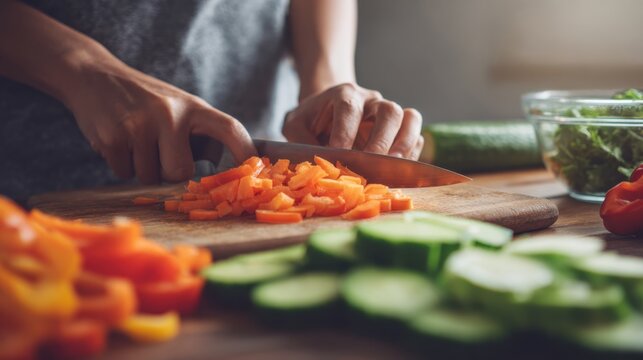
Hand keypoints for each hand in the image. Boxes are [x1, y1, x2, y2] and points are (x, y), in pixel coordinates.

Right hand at [66, 63, 255, 183]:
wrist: (93, 76)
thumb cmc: (146, 101)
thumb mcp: (178, 106)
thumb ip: (199, 134)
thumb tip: (229, 173)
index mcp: (192, 106)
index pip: (229, 128)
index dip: (245, 151)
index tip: (254, 169)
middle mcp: (169, 114)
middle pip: (180, 171)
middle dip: (169, 172)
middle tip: (158, 152)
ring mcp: (140, 125)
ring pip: (150, 177)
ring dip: (142, 168)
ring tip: (135, 140)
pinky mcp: (112, 138)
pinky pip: (124, 174)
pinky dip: (121, 165)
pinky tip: (118, 141)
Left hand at [282, 83, 423, 159]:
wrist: (328, 110)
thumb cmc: (311, 120)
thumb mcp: (295, 125)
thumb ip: (301, 141)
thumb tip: (315, 164)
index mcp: (345, 94)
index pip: (350, 109)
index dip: (345, 133)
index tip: (339, 155)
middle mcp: (372, 101)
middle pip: (390, 111)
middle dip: (382, 141)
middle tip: (371, 165)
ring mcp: (390, 113)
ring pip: (410, 118)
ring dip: (404, 145)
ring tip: (393, 169)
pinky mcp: (400, 129)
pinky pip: (416, 137)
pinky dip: (412, 154)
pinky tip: (398, 171)